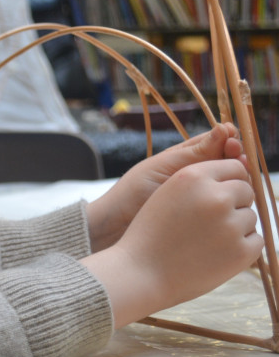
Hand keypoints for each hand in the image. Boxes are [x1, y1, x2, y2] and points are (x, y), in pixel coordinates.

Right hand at [83, 158, 261, 327]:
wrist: (140, 273)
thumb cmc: (151, 234)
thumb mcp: (166, 195)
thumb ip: (199, 183)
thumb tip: (240, 177)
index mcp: (194, 177)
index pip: (234, 167)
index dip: (229, 182)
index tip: (218, 196)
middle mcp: (215, 196)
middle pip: (246, 191)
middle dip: (234, 204)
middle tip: (208, 223)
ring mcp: (231, 224)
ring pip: (250, 217)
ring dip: (236, 227)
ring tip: (204, 241)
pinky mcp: (242, 251)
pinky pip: (255, 240)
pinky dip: (241, 247)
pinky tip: (215, 254)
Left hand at [86, 123, 243, 251]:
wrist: (117, 227)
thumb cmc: (133, 193)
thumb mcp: (164, 168)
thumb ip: (194, 153)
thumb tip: (224, 128)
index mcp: (186, 160)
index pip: (217, 145)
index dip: (228, 141)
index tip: (232, 139)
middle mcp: (199, 178)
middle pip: (230, 165)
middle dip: (237, 158)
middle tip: (237, 156)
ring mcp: (204, 200)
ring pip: (232, 186)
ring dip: (239, 179)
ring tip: (239, 175)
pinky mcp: (207, 220)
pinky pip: (227, 209)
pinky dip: (235, 203)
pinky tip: (238, 200)